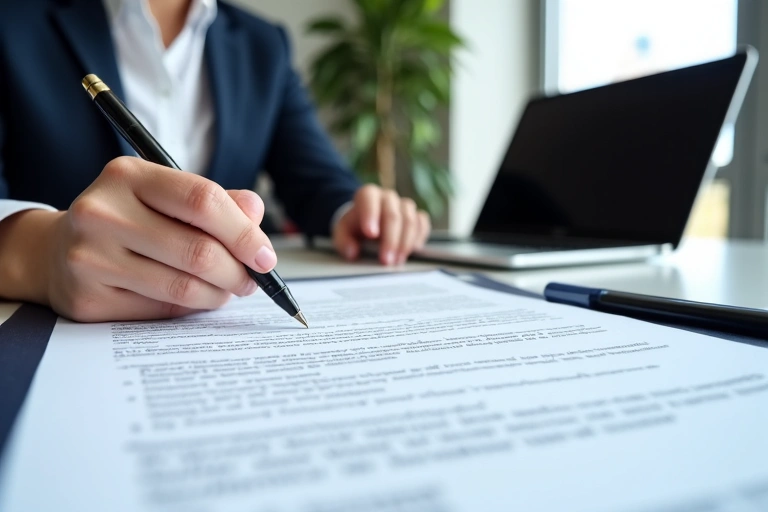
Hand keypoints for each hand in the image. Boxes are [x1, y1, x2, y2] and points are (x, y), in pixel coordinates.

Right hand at [0, 157, 275, 321]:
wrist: (55, 252)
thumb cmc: (128, 220)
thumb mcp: (167, 196)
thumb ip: (216, 202)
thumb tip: (256, 213)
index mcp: (127, 176)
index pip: (202, 200)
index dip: (244, 232)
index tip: (265, 256)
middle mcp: (102, 212)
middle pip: (198, 251)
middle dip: (237, 272)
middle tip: (251, 280)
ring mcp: (89, 257)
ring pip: (183, 287)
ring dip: (218, 294)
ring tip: (226, 289)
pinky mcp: (88, 298)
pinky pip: (161, 310)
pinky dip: (190, 308)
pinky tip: (193, 297)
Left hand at [332, 184, 430, 265]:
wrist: (369, 224)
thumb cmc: (356, 227)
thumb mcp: (343, 233)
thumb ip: (344, 242)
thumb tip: (352, 252)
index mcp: (367, 195)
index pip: (369, 198)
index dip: (371, 214)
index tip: (371, 234)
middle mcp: (388, 197)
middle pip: (392, 214)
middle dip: (390, 240)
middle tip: (386, 260)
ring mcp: (404, 205)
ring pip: (410, 220)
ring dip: (405, 243)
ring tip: (396, 261)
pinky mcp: (417, 216)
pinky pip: (422, 224)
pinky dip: (418, 238)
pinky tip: (411, 251)